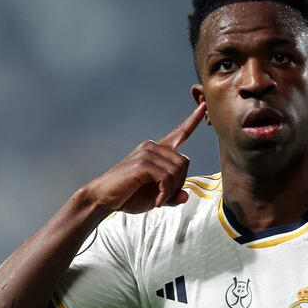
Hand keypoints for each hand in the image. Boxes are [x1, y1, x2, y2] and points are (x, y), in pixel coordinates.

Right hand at [84, 102, 206, 213]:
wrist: (103, 198)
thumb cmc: (129, 195)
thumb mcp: (156, 197)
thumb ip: (172, 195)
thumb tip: (185, 196)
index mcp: (157, 150)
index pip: (179, 132)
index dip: (193, 120)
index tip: (204, 105)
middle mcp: (153, 147)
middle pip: (184, 162)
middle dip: (179, 183)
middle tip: (165, 196)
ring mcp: (147, 154)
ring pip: (177, 170)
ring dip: (171, 190)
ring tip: (158, 200)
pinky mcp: (142, 164)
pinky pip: (167, 178)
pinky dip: (164, 193)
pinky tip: (156, 201)